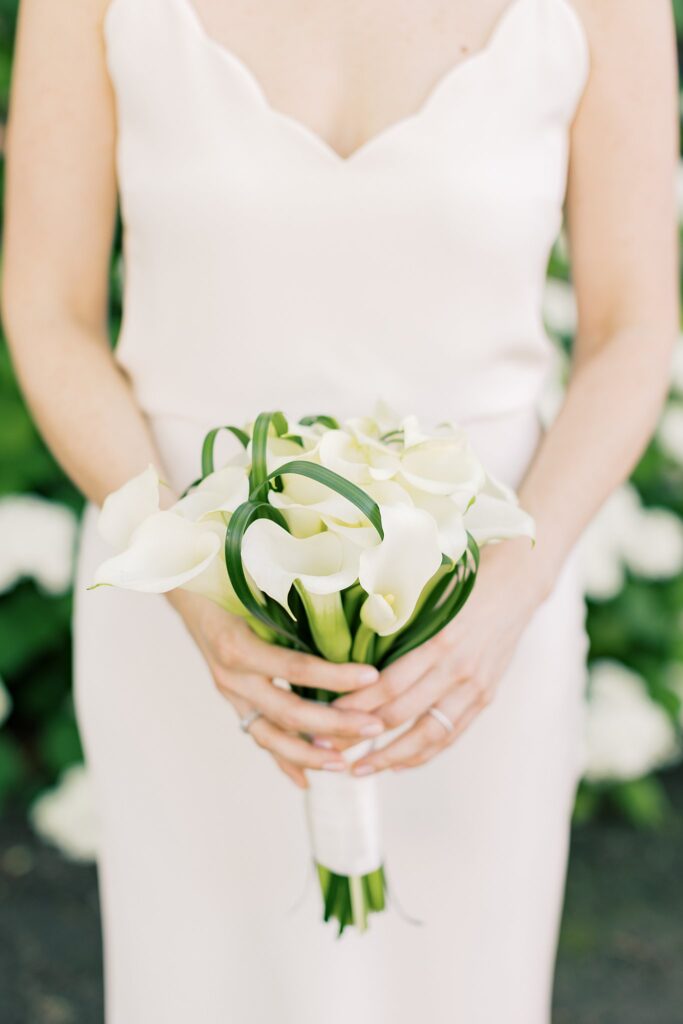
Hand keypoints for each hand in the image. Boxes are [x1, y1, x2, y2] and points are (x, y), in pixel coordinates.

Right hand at [168, 590, 384, 787]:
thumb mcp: (255, 587)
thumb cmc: (227, 580)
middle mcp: (232, 676)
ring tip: (344, 764)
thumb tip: (349, 600)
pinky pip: (259, 736)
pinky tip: (306, 779)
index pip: (297, 668)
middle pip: (288, 712)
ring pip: (271, 737)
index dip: (336, 676)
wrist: (186, 588)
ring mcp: (230, 693)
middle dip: (335, 724)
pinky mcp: (233, 701)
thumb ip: (292, 602)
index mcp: (239, 646)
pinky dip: (283, 760)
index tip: (373, 676)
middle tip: (374, 727)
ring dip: (310, 754)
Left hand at [334, 539, 549, 774]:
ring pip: (428, 735)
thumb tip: (351, 639)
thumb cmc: (467, 579)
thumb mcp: (430, 591)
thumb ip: (397, 618)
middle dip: (362, 734)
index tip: (326, 712)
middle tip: (330, 744)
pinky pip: (452, 734)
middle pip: (403, 713)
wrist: (519, 582)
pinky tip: (398, 763)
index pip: (389, 683)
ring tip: (360, 769)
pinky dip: (424, 753)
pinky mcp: (486, 696)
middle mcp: (458, 668)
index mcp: (440, 640)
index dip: (356, 703)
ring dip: (391, 756)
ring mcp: (475, 686)